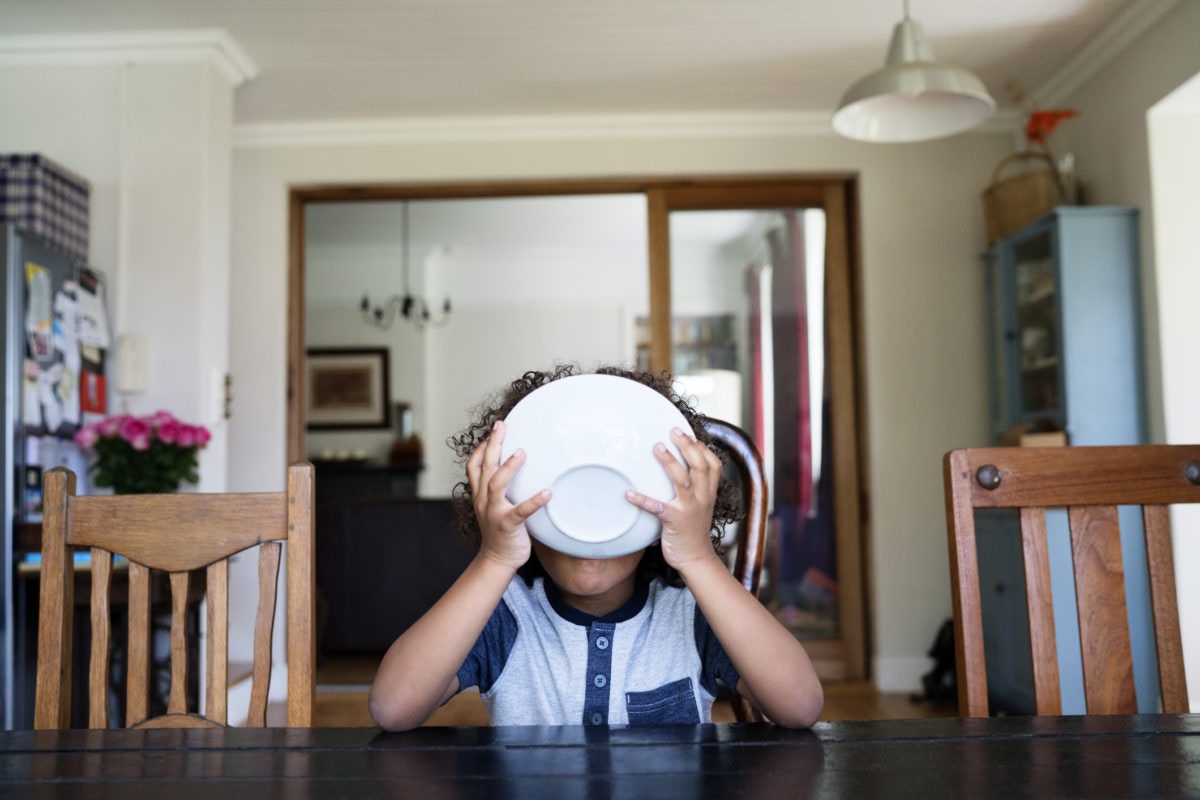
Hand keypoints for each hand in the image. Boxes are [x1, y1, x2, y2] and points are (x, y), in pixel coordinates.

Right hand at [467, 419, 549, 569]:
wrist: (497, 560)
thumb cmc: (500, 530)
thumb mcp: (494, 505)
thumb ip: (501, 488)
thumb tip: (520, 467)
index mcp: (480, 495)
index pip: (474, 466)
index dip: (482, 447)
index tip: (494, 431)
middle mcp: (483, 500)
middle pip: (485, 467)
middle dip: (492, 445)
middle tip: (502, 426)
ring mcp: (494, 512)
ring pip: (496, 485)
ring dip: (508, 467)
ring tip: (522, 452)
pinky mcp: (507, 525)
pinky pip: (521, 511)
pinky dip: (534, 501)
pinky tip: (547, 493)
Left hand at [625, 427, 722, 572]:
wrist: (696, 559)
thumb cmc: (693, 531)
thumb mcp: (701, 507)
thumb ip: (695, 489)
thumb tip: (680, 469)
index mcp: (708, 493)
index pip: (713, 465)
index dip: (703, 448)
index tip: (690, 434)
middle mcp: (702, 498)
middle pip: (699, 466)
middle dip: (687, 446)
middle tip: (673, 431)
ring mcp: (689, 510)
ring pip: (683, 481)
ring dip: (670, 463)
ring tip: (657, 447)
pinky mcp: (674, 522)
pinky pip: (657, 508)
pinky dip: (642, 500)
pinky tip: (628, 493)